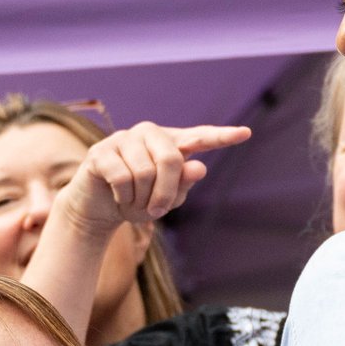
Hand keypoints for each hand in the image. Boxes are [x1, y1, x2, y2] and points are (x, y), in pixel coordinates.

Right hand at [60, 122, 251, 231]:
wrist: (98, 208)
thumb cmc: (138, 200)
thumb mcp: (166, 199)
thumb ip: (183, 184)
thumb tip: (199, 167)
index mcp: (171, 143)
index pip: (200, 137)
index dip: (222, 136)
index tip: (245, 134)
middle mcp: (149, 134)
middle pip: (171, 159)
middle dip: (166, 192)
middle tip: (158, 212)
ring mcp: (123, 139)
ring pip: (145, 171)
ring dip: (142, 199)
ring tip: (134, 204)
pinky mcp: (101, 150)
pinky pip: (122, 177)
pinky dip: (124, 198)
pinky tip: (119, 199)